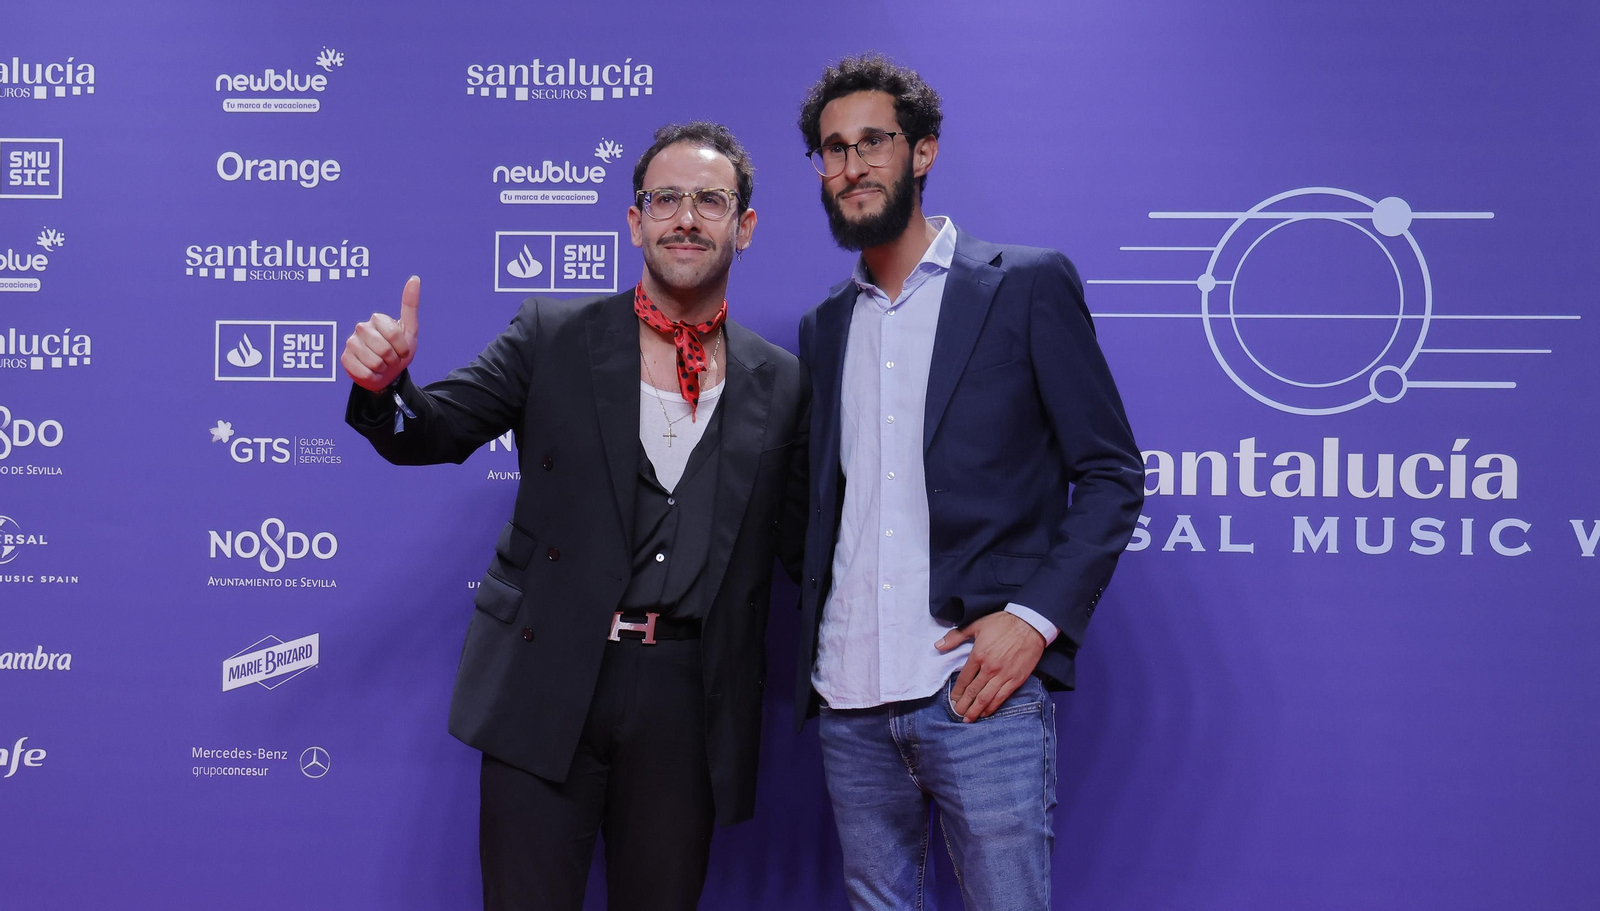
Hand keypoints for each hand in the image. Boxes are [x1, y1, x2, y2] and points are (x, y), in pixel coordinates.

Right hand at [343, 276, 419, 391]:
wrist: (387, 375)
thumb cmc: (399, 352)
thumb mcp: (409, 330)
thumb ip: (410, 305)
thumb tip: (415, 278)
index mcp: (377, 319)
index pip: (394, 334)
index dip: (402, 348)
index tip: (402, 350)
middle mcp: (361, 327)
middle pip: (384, 349)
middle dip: (393, 359)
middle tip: (391, 359)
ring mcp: (350, 343)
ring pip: (374, 362)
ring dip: (383, 369)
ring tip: (382, 365)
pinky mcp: (344, 359)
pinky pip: (365, 373)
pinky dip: (373, 376)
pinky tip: (371, 372)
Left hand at [936, 611, 1046, 722]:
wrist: (1030, 624)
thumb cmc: (1003, 623)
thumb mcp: (976, 625)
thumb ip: (956, 636)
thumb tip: (938, 645)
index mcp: (978, 655)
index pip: (963, 679)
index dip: (957, 692)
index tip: (953, 700)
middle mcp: (989, 668)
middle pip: (973, 692)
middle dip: (963, 705)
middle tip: (957, 714)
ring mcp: (1003, 675)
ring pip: (986, 698)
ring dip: (976, 710)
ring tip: (968, 719)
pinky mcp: (1016, 680)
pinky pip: (1002, 697)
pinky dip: (992, 707)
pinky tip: (986, 712)